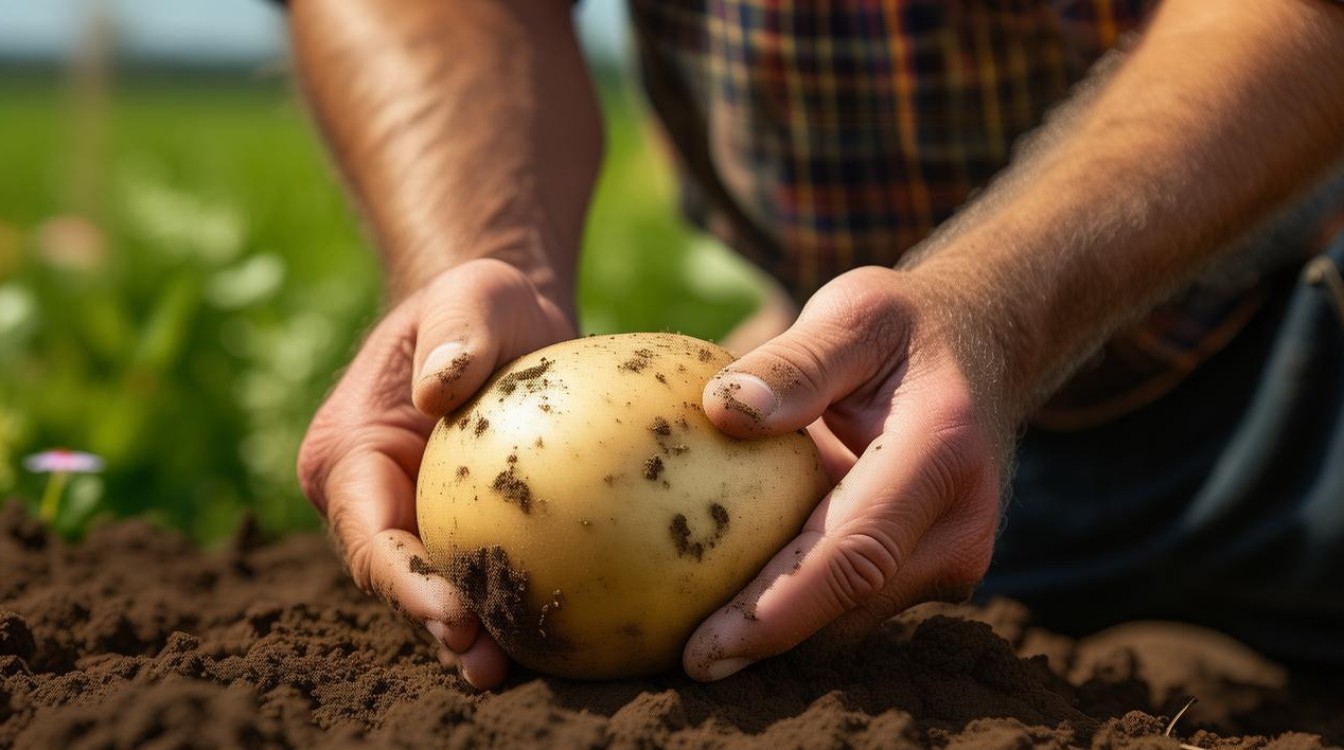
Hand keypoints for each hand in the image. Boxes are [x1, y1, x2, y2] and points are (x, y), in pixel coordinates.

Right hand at [297, 259, 573, 688]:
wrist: (506, 321)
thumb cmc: (481, 302)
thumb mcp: (473, 295)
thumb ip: (457, 333)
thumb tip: (441, 390)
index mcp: (348, 454)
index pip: (367, 529)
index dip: (402, 578)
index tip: (450, 610)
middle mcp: (368, 499)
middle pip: (392, 575)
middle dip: (432, 622)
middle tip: (482, 657)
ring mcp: (411, 518)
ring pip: (430, 586)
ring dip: (464, 632)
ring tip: (502, 669)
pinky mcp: (457, 527)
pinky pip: (475, 571)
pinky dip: (501, 605)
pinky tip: (545, 635)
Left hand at [684, 265, 1007, 679]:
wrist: (982, 349)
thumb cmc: (905, 328)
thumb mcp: (853, 314)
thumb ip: (795, 361)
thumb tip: (721, 410)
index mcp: (939, 454)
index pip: (853, 555)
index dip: (776, 612)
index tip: (702, 652)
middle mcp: (959, 523)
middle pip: (849, 608)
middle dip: (763, 645)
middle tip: (668, 663)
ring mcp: (952, 556)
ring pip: (851, 619)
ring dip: (776, 634)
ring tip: (685, 647)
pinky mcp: (929, 571)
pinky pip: (854, 602)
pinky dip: (795, 610)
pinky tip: (724, 610)